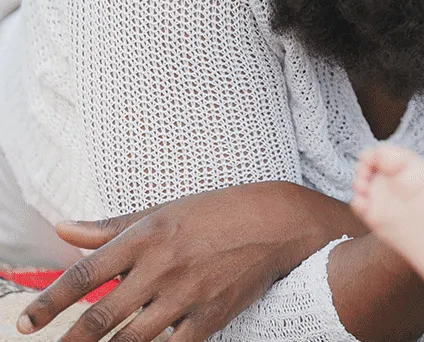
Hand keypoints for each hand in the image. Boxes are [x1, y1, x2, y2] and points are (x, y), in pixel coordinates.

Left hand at [18, 181, 362, 341]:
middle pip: (102, 317)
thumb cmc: (218, 211)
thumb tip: (64, 229)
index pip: (85, 274)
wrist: (279, 223)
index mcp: (146, 236)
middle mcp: (162, 267)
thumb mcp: (163, 211)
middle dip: (71, 341)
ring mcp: (187, 295)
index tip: (29, 323)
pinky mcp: (211, 316)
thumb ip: (111, 226)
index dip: (52, 303)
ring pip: (132, 339)